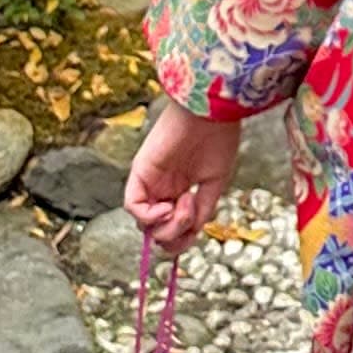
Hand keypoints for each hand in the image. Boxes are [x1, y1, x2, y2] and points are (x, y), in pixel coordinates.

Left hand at [125, 96, 243, 257]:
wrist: (213, 113)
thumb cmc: (219, 138)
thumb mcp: (215, 182)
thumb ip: (202, 209)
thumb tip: (191, 234)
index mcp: (179, 190)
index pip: (170, 228)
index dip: (180, 240)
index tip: (194, 232)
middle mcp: (162, 189)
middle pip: (156, 232)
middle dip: (173, 236)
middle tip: (191, 216)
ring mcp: (150, 182)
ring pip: (144, 224)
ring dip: (166, 227)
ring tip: (185, 203)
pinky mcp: (140, 173)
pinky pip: (133, 206)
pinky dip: (147, 216)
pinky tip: (166, 209)